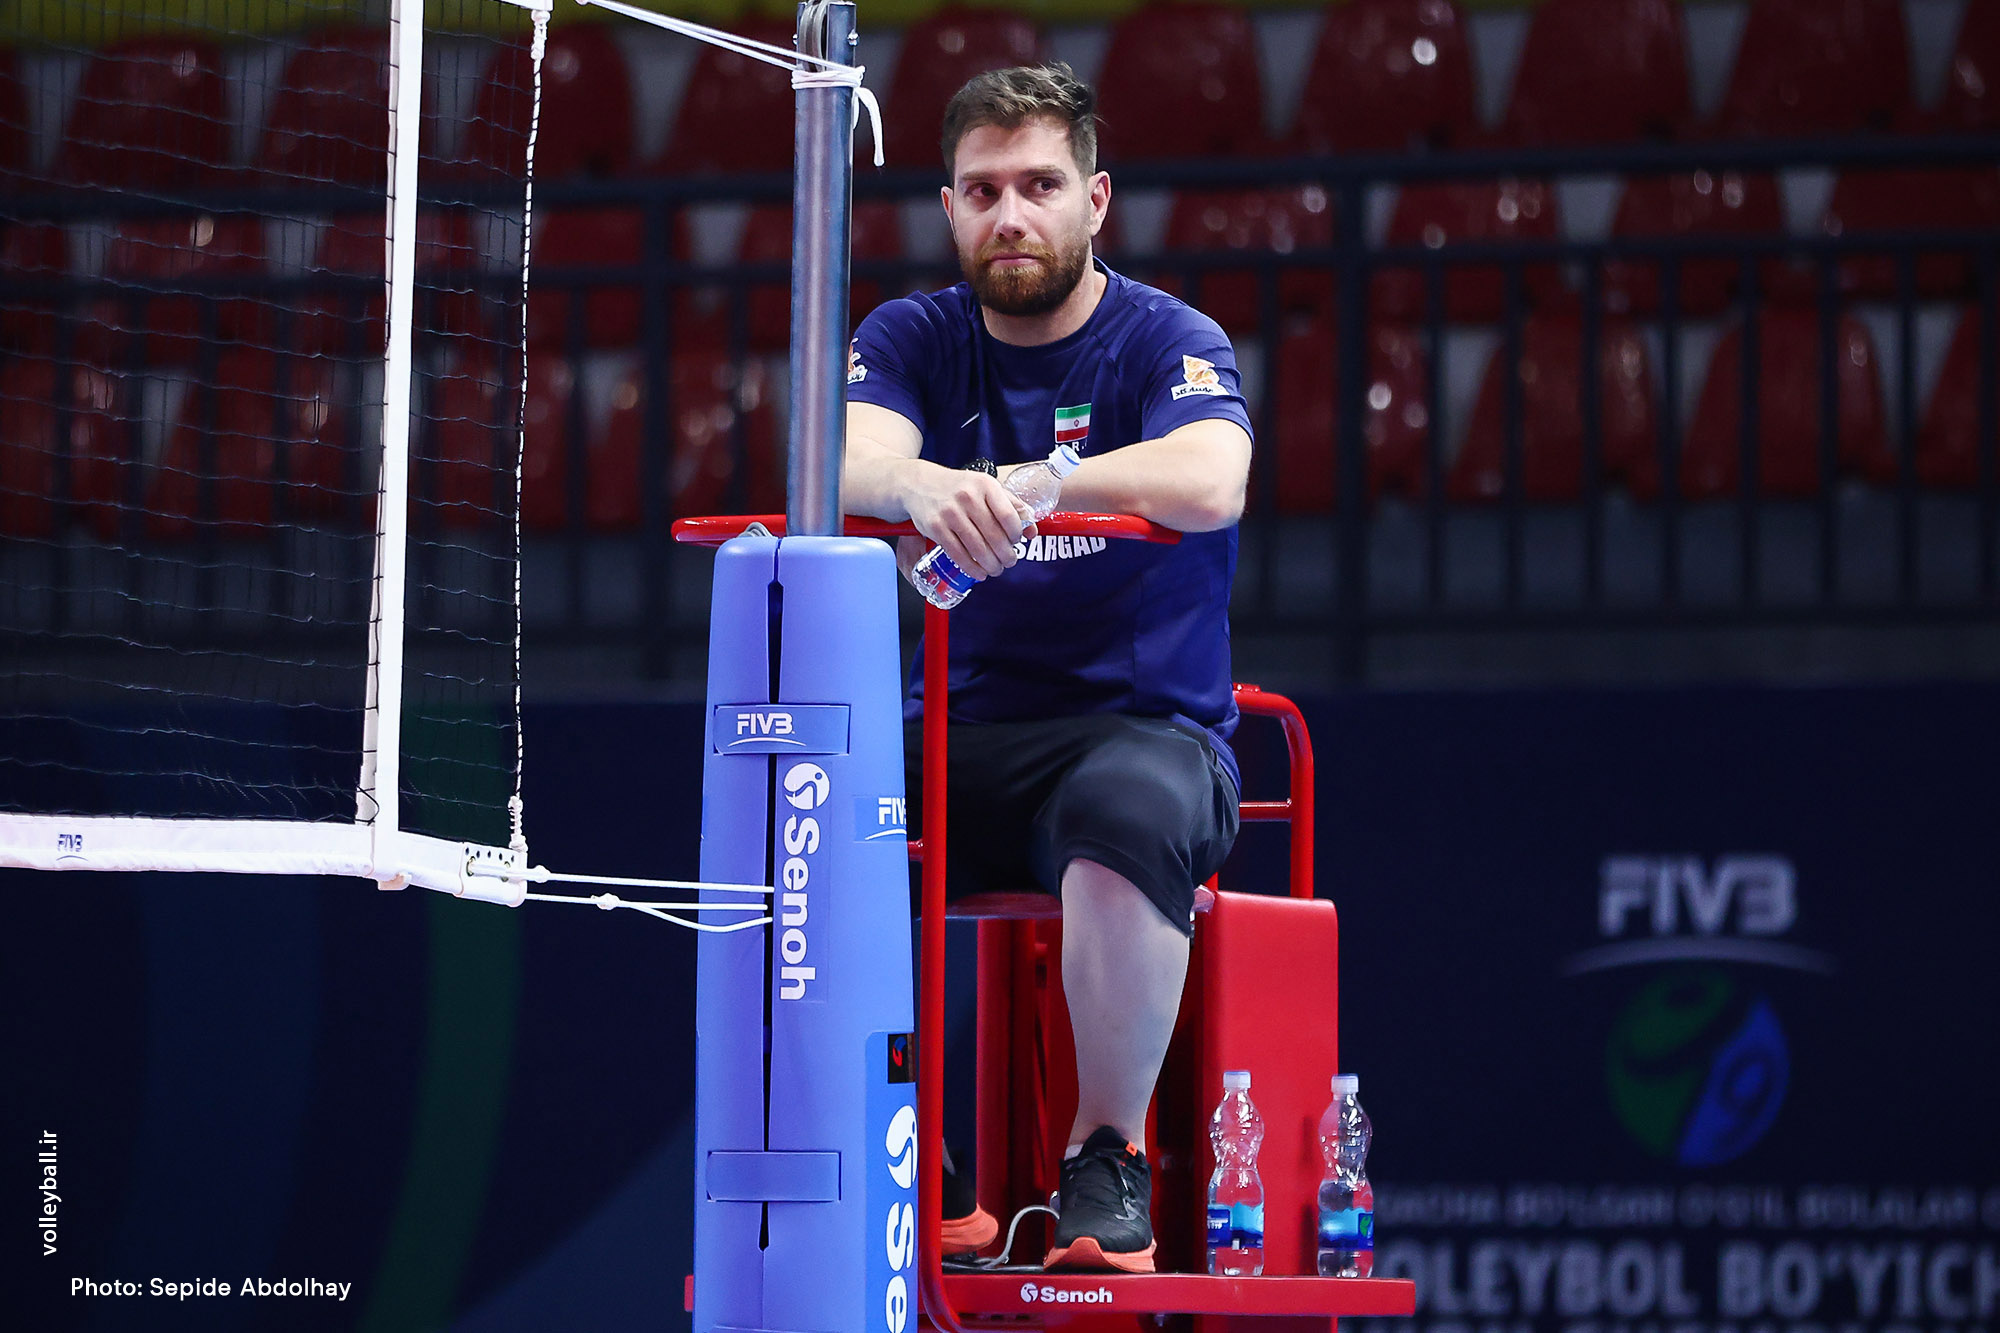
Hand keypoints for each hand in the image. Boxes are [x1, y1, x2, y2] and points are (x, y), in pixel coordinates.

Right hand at [904, 464, 1035, 579]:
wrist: (920, 484)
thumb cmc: (959, 488)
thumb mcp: (986, 488)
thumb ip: (1011, 506)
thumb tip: (1031, 531)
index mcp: (985, 485)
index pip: (1008, 515)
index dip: (1016, 534)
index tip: (1017, 541)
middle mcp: (968, 497)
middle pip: (994, 535)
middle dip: (1006, 555)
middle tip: (1009, 561)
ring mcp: (950, 513)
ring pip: (977, 548)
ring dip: (991, 565)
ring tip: (996, 569)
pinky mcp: (936, 527)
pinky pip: (958, 554)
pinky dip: (971, 568)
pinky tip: (979, 573)